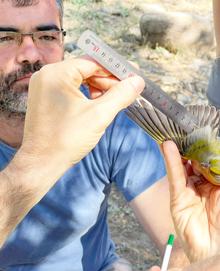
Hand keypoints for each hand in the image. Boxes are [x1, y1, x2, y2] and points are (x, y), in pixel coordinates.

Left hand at [21, 56, 143, 168]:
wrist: (42, 163)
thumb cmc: (66, 140)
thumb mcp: (99, 115)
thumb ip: (120, 95)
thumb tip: (138, 81)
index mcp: (56, 74)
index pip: (92, 62)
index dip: (115, 70)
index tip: (132, 77)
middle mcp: (46, 75)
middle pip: (85, 70)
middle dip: (107, 81)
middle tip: (125, 92)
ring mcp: (44, 87)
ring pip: (78, 80)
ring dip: (97, 88)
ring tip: (111, 101)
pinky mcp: (45, 99)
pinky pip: (70, 90)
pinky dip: (85, 95)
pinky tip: (96, 105)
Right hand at [162, 141, 219, 261]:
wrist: (217, 250)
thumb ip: (217, 170)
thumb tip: (213, 153)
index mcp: (217, 183)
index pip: (209, 159)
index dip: (205, 145)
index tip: (200, 129)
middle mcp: (203, 186)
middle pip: (194, 161)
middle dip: (190, 145)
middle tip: (184, 127)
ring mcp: (189, 191)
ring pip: (182, 166)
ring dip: (178, 149)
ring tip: (173, 131)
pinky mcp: (177, 198)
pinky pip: (175, 176)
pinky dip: (171, 161)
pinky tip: (167, 146)